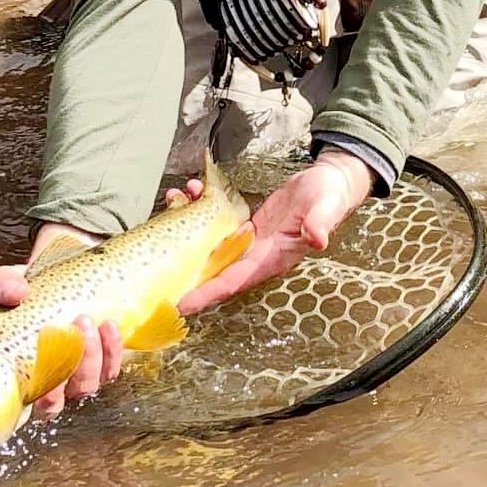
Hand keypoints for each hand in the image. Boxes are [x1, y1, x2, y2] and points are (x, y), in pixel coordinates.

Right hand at [0, 188, 201, 416]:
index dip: (46, 395)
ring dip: (96, 357)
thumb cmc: (33, 287)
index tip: (50, 361)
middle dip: (76, 367)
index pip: (36, 403)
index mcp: (27, 373)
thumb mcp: (13, 282)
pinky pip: (112, 368)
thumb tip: (14, 295)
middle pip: (66, 398)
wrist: (67, 268)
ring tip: (94, 321)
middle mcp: (55, 381)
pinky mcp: (106, 357)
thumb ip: (5, 286)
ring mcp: (82, 371)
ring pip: (90, 384)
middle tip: (78, 327)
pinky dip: (114, 349)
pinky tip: (111, 326)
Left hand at [177, 152, 372, 314]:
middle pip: (213, 270)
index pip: (233, 282)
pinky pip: (218, 225)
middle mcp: (257, 255)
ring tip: (174, 199)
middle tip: (156, 262)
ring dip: (188, 227)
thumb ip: (319, 223)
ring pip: (211, 245)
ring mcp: (250, 242)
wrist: (331, 183)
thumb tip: (318, 239)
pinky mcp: (247, 225)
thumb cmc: (330, 197)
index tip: (181, 303)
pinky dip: (201, 209)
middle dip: (184, 267)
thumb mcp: (326, 207)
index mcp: (272, 259)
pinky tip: (192, 190)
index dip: (206, 293)